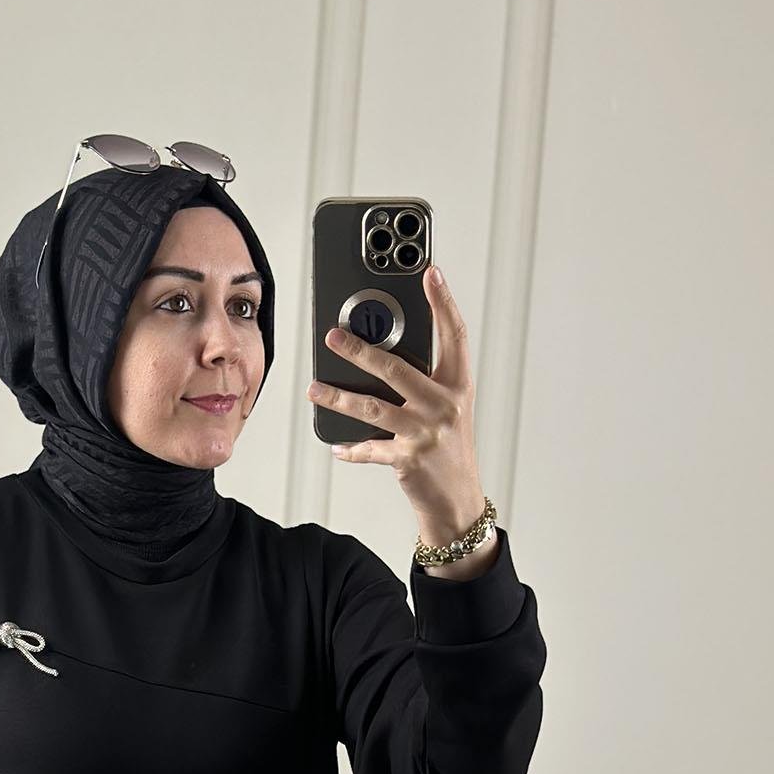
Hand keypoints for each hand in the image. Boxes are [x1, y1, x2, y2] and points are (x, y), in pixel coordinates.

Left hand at [305, 265, 485, 542]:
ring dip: (339, 397)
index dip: (443, 302)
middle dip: (360, 350)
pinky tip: (336, 444)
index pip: (453, 335)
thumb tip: (380, 355)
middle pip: (397, 368)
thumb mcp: (447, 409)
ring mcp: (426, 432)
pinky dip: (350, 447)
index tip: (431, 273)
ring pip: (373, 407)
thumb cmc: (449, 450)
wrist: (458, 500)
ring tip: (315, 388)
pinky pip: (370, 448)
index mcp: (458, 386)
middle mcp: (444, 405)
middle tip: (333, 336)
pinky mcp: (408, 459)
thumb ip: (424, 382)